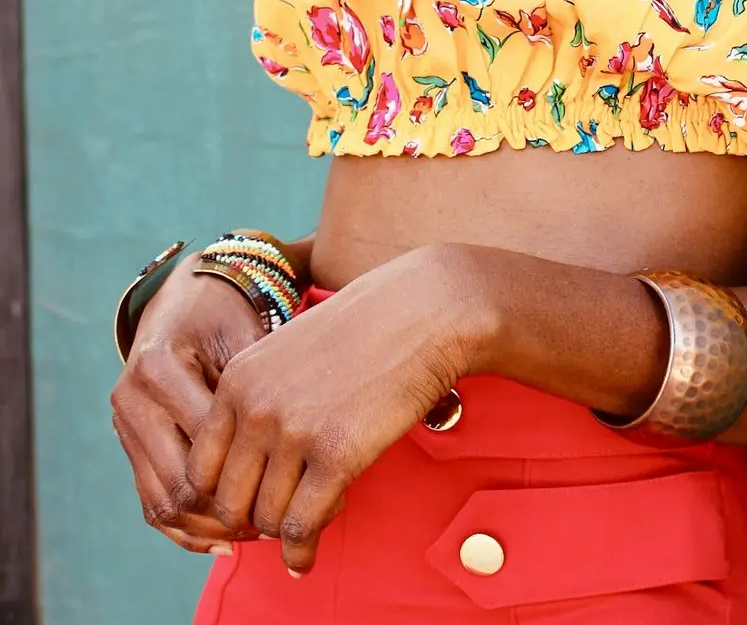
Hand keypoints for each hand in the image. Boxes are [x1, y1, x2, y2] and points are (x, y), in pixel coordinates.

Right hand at [110, 256, 268, 552]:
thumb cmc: (227, 312)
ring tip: (257, 534)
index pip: (206, 442)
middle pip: (180, 482)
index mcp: (159, 368)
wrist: (187, 296)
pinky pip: (150, 502)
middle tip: (278, 522)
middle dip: (230, 508)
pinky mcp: (129, 445)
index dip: (251, 469)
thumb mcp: (247, 333)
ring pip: (162, 502)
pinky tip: (223, 540)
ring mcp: (125, 426)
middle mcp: (132, 400)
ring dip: (208, 526)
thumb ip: (263, 385)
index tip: (296, 483)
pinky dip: (185, 528)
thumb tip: (303, 444)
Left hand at [183, 245, 483, 574]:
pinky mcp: (336, 456)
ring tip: (308, 520)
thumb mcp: (290, 351)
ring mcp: (294, 433)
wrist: (422, 312)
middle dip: (251, 519)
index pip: (200, 468)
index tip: (249, 501)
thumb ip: (260, 398)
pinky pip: (302, 527)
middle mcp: (255, 408)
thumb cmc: (366, 327)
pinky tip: (306, 558)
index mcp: (238, 380)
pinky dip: (301, 552)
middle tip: (276, 521)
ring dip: (284, 531)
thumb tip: (252, 462)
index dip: (222, 494)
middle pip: (228, 501)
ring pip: (265, 519)